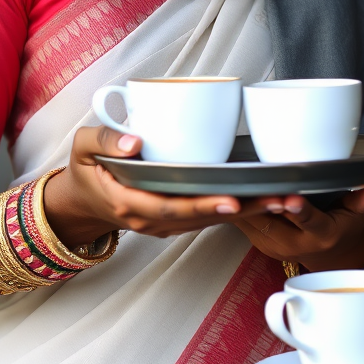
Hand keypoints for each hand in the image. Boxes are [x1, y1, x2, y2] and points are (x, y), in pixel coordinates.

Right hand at [42, 126, 273, 246]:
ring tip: (283, 200)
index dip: (201, 205)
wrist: (80, 202)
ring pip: (209, 221)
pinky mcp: (175, 220)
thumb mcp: (82, 146)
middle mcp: (149, 220)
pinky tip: (265, 201)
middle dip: (240, 210)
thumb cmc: (84, 168)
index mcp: (126, 202)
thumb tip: (135, 141)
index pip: (168, 207)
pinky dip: (236, 211)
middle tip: (276, 200)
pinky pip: (207, 218)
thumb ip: (105, 139)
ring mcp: (163, 224)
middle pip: (199, 218)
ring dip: (246, 213)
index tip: (231, 199)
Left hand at [233, 187, 363, 272]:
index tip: (290, 198)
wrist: (326, 255)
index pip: (308, 221)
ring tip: (228, 181)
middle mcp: (293, 244)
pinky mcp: (257, 240)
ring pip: (251, 221)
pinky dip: (234, 207)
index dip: (298, 210)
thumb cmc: (342, 228)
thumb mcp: (357, 214)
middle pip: (271, 219)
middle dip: (258, 201)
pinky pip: (242, 223)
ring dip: (240, 204)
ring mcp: (272, 244)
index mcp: (319, 235)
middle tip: (246, 181)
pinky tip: (224, 190)